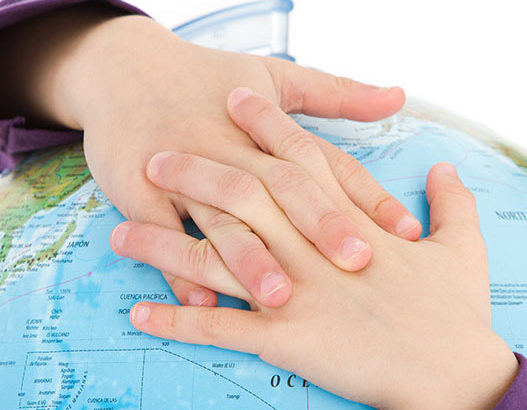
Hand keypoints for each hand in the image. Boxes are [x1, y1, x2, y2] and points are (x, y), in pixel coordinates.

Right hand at [0, 7, 420, 306]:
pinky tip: (203, 301)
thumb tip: (398, 96)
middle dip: (317, 224)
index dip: (365, 196)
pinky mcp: (137, 192)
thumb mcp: (273, 76)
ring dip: (248, 257)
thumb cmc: (205, 78)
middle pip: (278, 187)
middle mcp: (227, 146)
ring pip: (219, 216)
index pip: (324, 161)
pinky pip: (160, 233)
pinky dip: (177, 268)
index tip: (404, 232)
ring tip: (280, 295)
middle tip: (355, 263)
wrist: (122, 70)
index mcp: (265, 124)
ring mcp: (181, 170)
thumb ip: (336, 93)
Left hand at [122, 91, 518, 408]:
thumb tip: (445, 168)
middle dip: (196, 170)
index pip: (300, 159)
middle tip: (157, 154)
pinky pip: (217, 327)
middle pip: (242, 194)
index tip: (239, 98)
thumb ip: (452, 202)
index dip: (268, 125)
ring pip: (214, 256)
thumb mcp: (463, 249)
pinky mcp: (284, 338)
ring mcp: (293, 291)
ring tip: (119, 236)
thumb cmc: (456, 314)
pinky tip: (139, 312)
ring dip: (162, 246)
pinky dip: (176, 318)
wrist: (454, 375)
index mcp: (350, 221)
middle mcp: (312, 247)